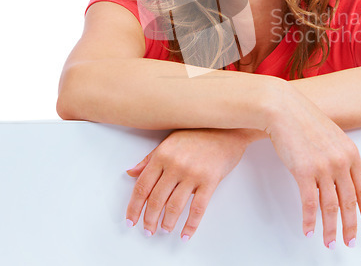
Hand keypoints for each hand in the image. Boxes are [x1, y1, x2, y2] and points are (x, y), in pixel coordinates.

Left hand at [125, 128, 248, 239]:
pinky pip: (197, 208)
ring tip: (164, 229)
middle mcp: (175, 164)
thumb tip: (131, 173)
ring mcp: (193, 173)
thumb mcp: (170, 141)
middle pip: (156, 200)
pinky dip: (190, 225)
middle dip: (149, 219)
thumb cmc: (199, 133)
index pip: (142, 186)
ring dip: (167, 223)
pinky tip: (185, 233)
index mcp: (162, 154)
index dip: (134, 207)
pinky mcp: (210, 180)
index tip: (131, 219)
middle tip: (148, 229)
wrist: (228, 128)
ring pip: (174, 207)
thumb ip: (150, 158)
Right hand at [265, 81, 360, 248]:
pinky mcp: (304, 171)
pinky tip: (309, 229)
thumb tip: (339, 178)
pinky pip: (309, 203)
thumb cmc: (302, 118)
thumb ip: (339, 155)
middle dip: (351, 226)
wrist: (283, 108)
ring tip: (329, 241)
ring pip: (331, 207)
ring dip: (330, 228)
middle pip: (350, 202)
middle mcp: (340, 161)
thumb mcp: (331, 134)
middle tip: (350, 240)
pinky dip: (309, 220)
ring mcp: (323, 167)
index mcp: (350, 152)